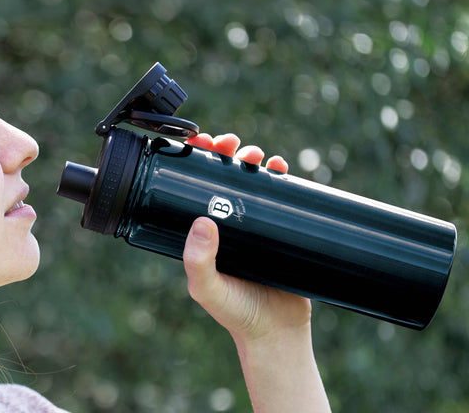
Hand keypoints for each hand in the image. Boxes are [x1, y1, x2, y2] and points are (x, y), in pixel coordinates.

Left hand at [183, 133, 311, 343]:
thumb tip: (202, 221)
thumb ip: (199, 261)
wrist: (277, 332)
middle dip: (226, 154)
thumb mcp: (208, 289)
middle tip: (230, 144)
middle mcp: (227, 223)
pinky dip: (278, 177)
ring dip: (252, 160)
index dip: (197, 162)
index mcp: (204, 233)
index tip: (201, 144)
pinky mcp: (279, 228)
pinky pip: (279, 196)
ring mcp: (254, 224)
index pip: (195, 188)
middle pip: (224, 177)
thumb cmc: (237, 314)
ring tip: (256, 155)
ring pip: (251, 181)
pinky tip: (279, 167)